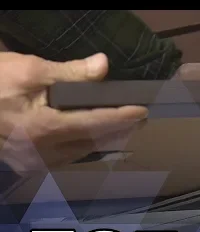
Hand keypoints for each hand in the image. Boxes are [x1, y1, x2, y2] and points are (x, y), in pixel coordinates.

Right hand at [0, 52, 147, 175]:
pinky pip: (63, 158)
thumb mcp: (28, 70)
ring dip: (101, 140)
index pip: (96, 124)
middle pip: (92, 142)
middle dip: (117, 130)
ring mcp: (33, 162)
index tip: (142, 110)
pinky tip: (89, 138)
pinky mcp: (26, 165)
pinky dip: (80, 147)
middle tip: (138, 119)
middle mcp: (43, 152)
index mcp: (46, 129)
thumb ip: (69, 73)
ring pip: (79, 153)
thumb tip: (102, 66)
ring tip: (120, 127)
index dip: (122, 117)